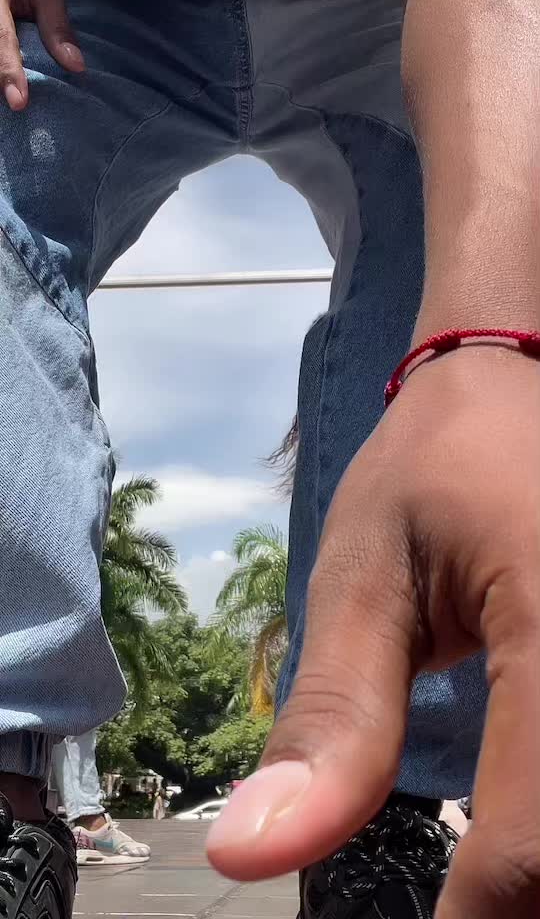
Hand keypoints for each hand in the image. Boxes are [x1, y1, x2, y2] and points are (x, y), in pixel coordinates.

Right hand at [0, 0, 83, 110]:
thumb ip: (56, 25)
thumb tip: (77, 66)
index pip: (2, 38)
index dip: (9, 71)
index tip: (19, 102)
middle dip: (5, 81)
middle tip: (19, 104)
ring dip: (4, 80)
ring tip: (19, 98)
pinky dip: (7, 76)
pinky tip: (17, 88)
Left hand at [207, 346, 539, 917]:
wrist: (505, 395)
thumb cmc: (428, 470)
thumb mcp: (362, 577)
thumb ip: (333, 718)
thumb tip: (249, 851)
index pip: (532, 835)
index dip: (475, 918)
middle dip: (513, 903)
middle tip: (449, 908)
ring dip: (536, 868)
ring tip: (475, 882)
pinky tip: (519, 825)